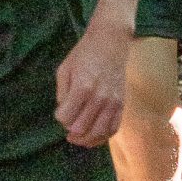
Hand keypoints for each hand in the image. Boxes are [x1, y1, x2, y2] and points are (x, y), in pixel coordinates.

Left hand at [55, 15, 130, 148]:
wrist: (110, 42)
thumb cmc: (84, 54)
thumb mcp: (64, 69)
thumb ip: (62, 93)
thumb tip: (64, 113)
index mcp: (82, 87)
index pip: (65, 117)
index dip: (60, 117)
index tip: (60, 111)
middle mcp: (99, 98)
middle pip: (80, 128)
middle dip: (70, 128)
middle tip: (69, 120)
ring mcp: (112, 103)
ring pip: (97, 133)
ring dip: (85, 138)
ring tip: (77, 137)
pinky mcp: (121, 105)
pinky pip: (113, 129)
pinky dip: (102, 137)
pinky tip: (93, 136)